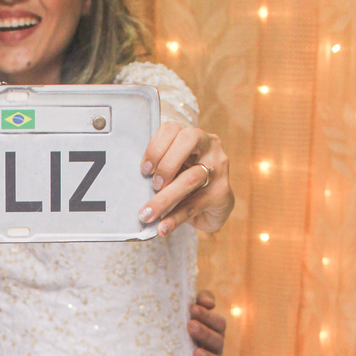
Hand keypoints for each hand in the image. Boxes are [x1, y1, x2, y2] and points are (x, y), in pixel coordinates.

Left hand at [139, 122, 233, 237]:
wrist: (214, 207)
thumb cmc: (187, 184)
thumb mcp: (173, 172)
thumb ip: (158, 170)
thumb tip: (132, 185)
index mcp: (192, 137)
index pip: (173, 128)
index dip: (156, 146)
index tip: (144, 169)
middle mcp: (209, 146)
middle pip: (189, 140)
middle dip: (166, 163)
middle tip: (153, 185)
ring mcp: (219, 168)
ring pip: (191, 177)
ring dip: (165, 198)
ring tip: (148, 213)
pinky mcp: (222, 193)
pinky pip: (194, 205)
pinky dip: (175, 218)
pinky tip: (163, 228)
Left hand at [188, 289, 226, 355]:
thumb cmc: (175, 328)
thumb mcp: (183, 313)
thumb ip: (198, 301)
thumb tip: (208, 302)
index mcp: (212, 330)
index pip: (217, 322)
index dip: (207, 315)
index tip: (192, 309)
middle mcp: (214, 347)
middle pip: (218, 339)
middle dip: (204, 332)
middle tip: (190, 326)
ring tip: (196, 354)